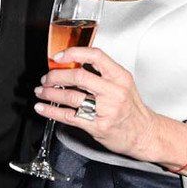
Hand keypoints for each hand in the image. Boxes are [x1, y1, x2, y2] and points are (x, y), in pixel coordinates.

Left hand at [34, 47, 157, 160]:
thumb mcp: (124, 84)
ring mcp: (106, 110)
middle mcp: (114, 91)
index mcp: (120, 76)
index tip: (59, 56)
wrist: (145, 134)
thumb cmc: (132, 109)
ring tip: (41, 91)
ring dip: (50, 93)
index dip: (74, 53)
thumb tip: (73, 63)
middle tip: (47, 78)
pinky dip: (52, 111)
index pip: (96, 56)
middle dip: (56, 76)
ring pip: (71, 96)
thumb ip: (102, 73)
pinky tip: (43, 108)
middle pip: (78, 76)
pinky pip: (69, 116)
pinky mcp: (98, 126)